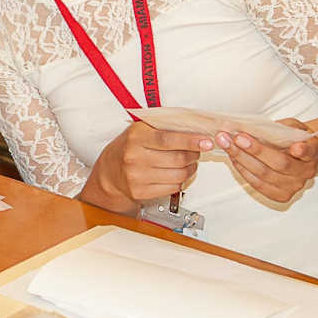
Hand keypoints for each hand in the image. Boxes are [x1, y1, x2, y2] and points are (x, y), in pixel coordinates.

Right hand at [84, 121, 205, 212]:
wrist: (109, 173)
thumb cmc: (129, 148)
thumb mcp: (141, 130)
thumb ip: (164, 126)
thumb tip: (194, 125)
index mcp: (136, 137)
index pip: (168, 139)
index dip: (191, 141)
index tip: (207, 141)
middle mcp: (135, 157)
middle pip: (177, 158)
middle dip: (194, 154)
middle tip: (198, 149)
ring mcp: (137, 177)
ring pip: (179, 175)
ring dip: (190, 168)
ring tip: (188, 162)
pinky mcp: (141, 192)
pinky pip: (173, 188)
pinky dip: (181, 180)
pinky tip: (177, 173)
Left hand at [216, 118, 317, 202]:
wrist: (298, 156)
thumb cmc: (292, 140)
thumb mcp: (292, 127)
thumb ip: (281, 127)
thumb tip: (254, 127)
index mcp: (312, 153)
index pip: (309, 152)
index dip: (302, 151)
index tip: (295, 147)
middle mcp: (305, 172)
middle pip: (280, 163)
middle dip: (255, 150)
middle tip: (236, 137)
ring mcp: (293, 186)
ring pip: (264, 175)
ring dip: (242, 158)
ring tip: (226, 144)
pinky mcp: (280, 195)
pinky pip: (257, 184)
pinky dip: (242, 169)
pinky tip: (233, 156)